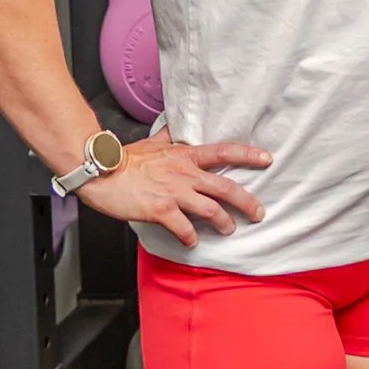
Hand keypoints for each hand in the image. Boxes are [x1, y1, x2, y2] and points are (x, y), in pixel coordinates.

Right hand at [80, 136, 269, 248]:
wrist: (100, 172)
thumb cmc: (124, 159)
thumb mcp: (152, 142)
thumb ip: (168, 136)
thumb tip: (174, 126)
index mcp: (185, 156)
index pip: (224, 152)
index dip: (248, 155)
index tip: (267, 159)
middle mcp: (185, 174)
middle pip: (225, 188)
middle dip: (247, 202)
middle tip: (259, 213)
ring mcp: (174, 192)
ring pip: (210, 210)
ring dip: (223, 222)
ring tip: (228, 229)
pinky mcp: (160, 210)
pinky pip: (183, 227)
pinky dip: (191, 237)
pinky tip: (192, 242)